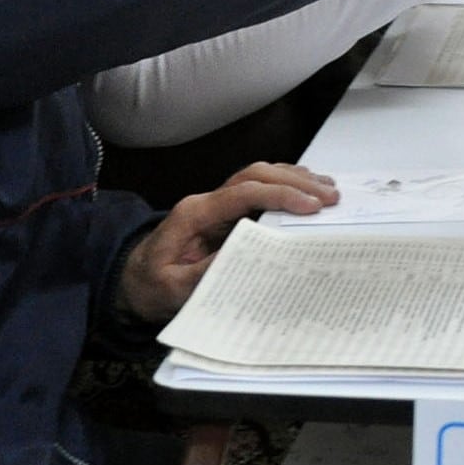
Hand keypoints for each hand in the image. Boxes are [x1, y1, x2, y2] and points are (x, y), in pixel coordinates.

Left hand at [116, 161, 339, 326]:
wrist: (133, 281)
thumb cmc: (152, 286)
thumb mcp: (173, 288)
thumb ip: (206, 271)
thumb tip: (246, 255)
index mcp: (194, 213)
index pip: (243, 192)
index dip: (279, 195)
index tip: (310, 207)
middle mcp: (207, 201)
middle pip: (255, 175)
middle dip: (295, 182)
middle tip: (330, 197)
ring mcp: (215, 203)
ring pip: (259, 176)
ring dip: (294, 179)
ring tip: (329, 190)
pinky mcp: (224, 212)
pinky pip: (257, 188)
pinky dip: (285, 185)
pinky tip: (306, 189)